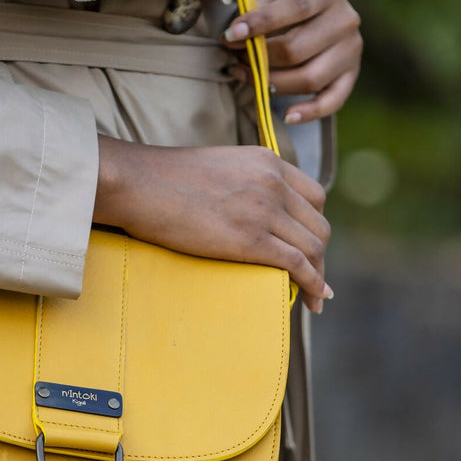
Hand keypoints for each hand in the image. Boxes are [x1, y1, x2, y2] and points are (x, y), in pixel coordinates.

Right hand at [93, 137, 332, 312]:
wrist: (139, 184)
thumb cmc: (165, 179)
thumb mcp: (220, 166)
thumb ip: (245, 181)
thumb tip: (250, 209)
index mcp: (267, 161)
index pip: (314, 195)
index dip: (316, 224)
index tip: (312, 244)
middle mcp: (273, 182)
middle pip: (318, 223)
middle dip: (321, 253)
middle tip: (315, 275)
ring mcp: (264, 210)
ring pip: (313, 246)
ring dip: (320, 274)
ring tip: (318, 296)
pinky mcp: (251, 239)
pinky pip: (298, 264)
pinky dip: (314, 284)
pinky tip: (316, 299)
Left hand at [223, 0, 361, 124]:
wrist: (316, 9)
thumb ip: (256, 3)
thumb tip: (236, 33)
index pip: (297, 6)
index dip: (262, 22)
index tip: (232, 34)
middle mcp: (346, 18)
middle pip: (298, 48)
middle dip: (259, 57)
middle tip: (235, 56)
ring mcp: (351, 50)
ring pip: (310, 78)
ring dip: (271, 82)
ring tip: (244, 74)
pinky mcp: (351, 75)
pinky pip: (332, 101)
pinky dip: (309, 112)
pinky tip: (287, 116)